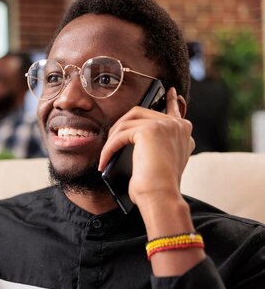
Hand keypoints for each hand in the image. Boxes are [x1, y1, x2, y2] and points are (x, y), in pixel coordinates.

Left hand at [98, 87, 194, 206]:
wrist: (161, 197)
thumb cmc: (157, 187)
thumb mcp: (159, 162)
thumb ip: (156, 145)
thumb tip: (130, 137)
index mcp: (183, 133)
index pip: (174, 110)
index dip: (169, 101)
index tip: (167, 92)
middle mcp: (178, 125)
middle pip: (140, 113)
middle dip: (121, 127)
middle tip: (111, 142)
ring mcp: (165, 125)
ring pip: (127, 122)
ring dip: (113, 139)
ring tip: (107, 155)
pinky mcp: (150, 129)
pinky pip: (120, 135)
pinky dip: (109, 149)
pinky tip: (104, 162)